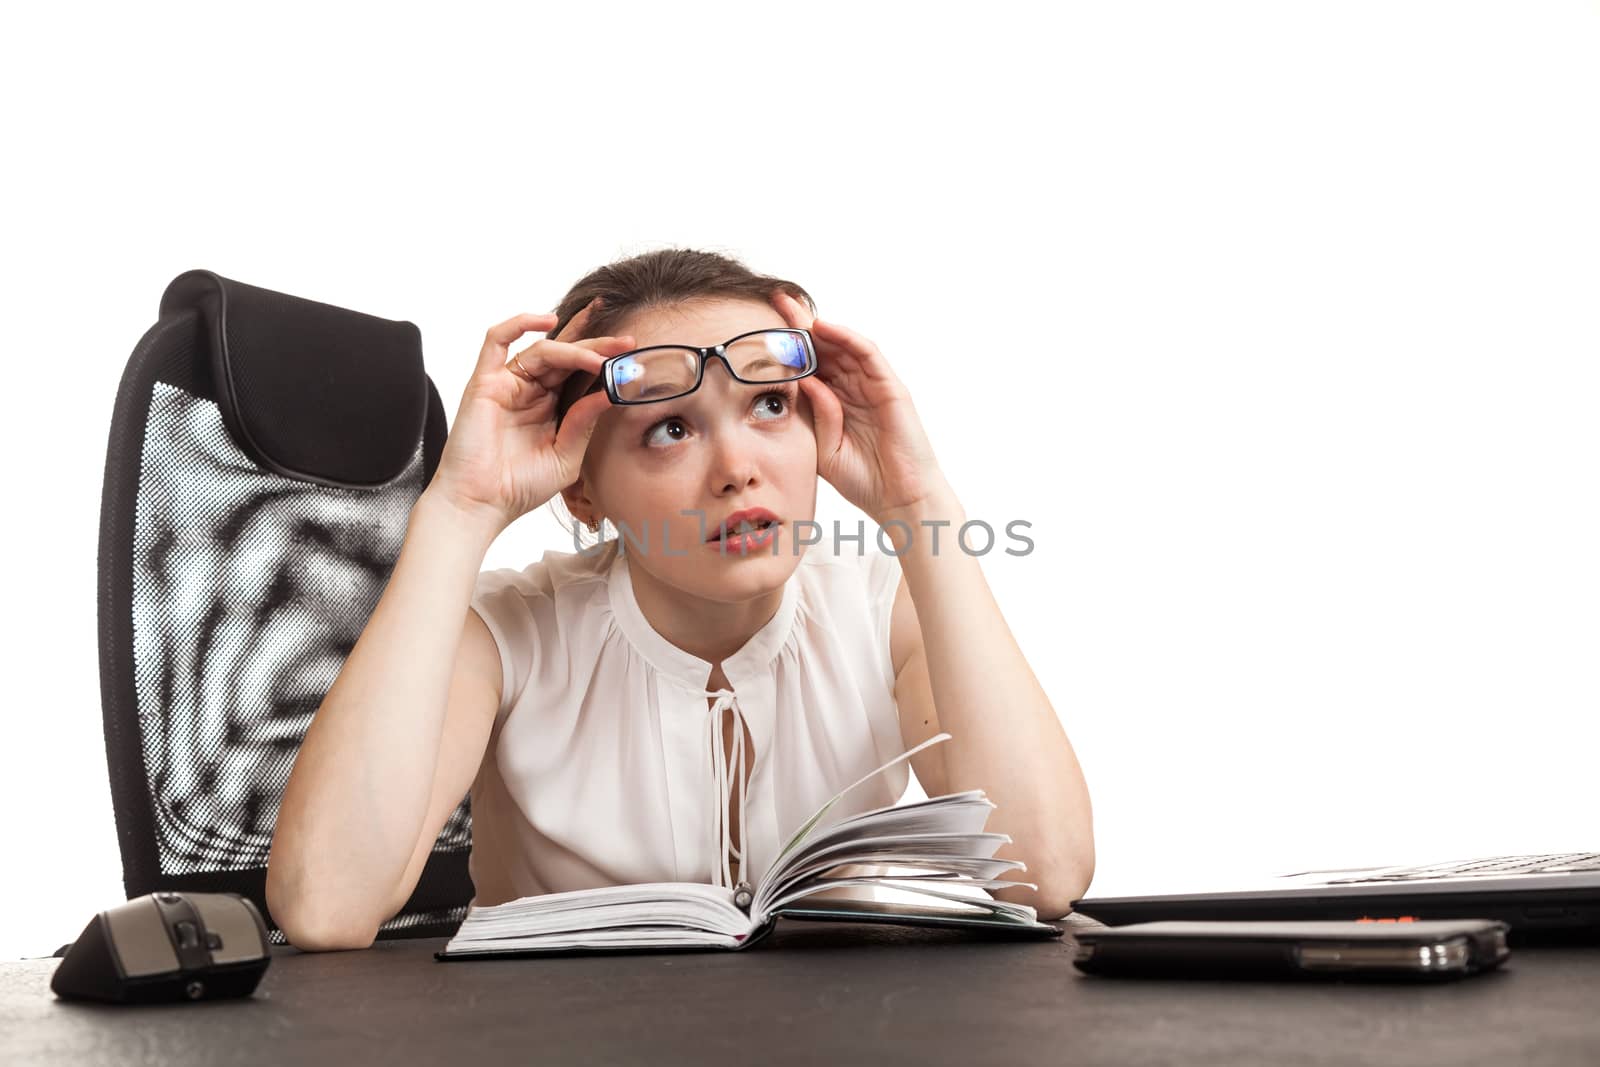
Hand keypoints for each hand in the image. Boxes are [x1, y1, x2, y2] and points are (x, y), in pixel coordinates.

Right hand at [426, 297, 633, 533]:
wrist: (481, 504)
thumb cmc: (519, 487)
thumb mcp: (566, 457)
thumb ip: (584, 423)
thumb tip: (609, 393)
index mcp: (552, 408)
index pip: (581, 374)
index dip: (605, 362)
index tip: (633, 357)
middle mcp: (531, 391)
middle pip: (567, 356)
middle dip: (597, 346)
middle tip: (625, 342)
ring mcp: (508, 384)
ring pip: (543, 350)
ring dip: (573, 348)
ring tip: (598, 357)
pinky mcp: (485, 382)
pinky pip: (497, 340)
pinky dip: (520, 323)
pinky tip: (549, 320)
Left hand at [770, 291, 946, 523]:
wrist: (899, 500)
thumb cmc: (863, 479)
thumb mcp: (823, 447)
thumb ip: (813, 416)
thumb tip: (800, 381)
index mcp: (835, 402)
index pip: (809, 366)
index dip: (787, 347)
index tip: (758, 329)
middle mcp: (854, 389)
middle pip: (825, 348)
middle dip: (800, 325)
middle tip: (776, 301)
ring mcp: (873, 386)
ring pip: (844, 345)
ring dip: (819, 325)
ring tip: (793, 308)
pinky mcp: (891, 388)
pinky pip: (868, 354)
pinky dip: (847, 337)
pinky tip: (824, 327)